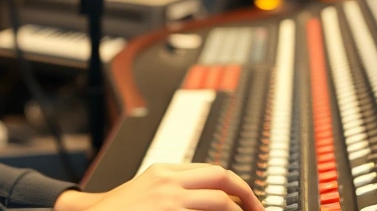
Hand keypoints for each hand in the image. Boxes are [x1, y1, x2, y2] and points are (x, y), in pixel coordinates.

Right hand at [54, 163, 262, 210]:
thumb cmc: (118, 210)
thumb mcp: (147, 188)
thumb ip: (173, 186)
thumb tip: (208, 194)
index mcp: (164, 170)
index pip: (211, 170)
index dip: (235, 185)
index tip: (246, 199)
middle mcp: (169, 181)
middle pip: (221, 178)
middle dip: (246, 195)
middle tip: (257, 209)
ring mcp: (169, 199)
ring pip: (220, 201)